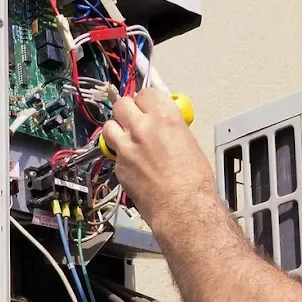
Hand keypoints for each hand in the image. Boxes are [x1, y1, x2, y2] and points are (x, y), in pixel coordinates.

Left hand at [101, 89, 213, 226]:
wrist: (182, 208)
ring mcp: (126, 147)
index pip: (146, 93)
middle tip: (133, 118)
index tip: (147, 105)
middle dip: (127, 110)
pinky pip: (113, 153)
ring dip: (116, 130)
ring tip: (126, 138)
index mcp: (164, 117)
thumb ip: (171, 128)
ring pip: (109, 127)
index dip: (145, 100)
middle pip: (121, 104)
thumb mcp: (189, 142)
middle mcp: (141, 128)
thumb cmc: (193, 182)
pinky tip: (133, 164)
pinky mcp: (118, 167)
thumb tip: (164, 127)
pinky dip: (120, 156)